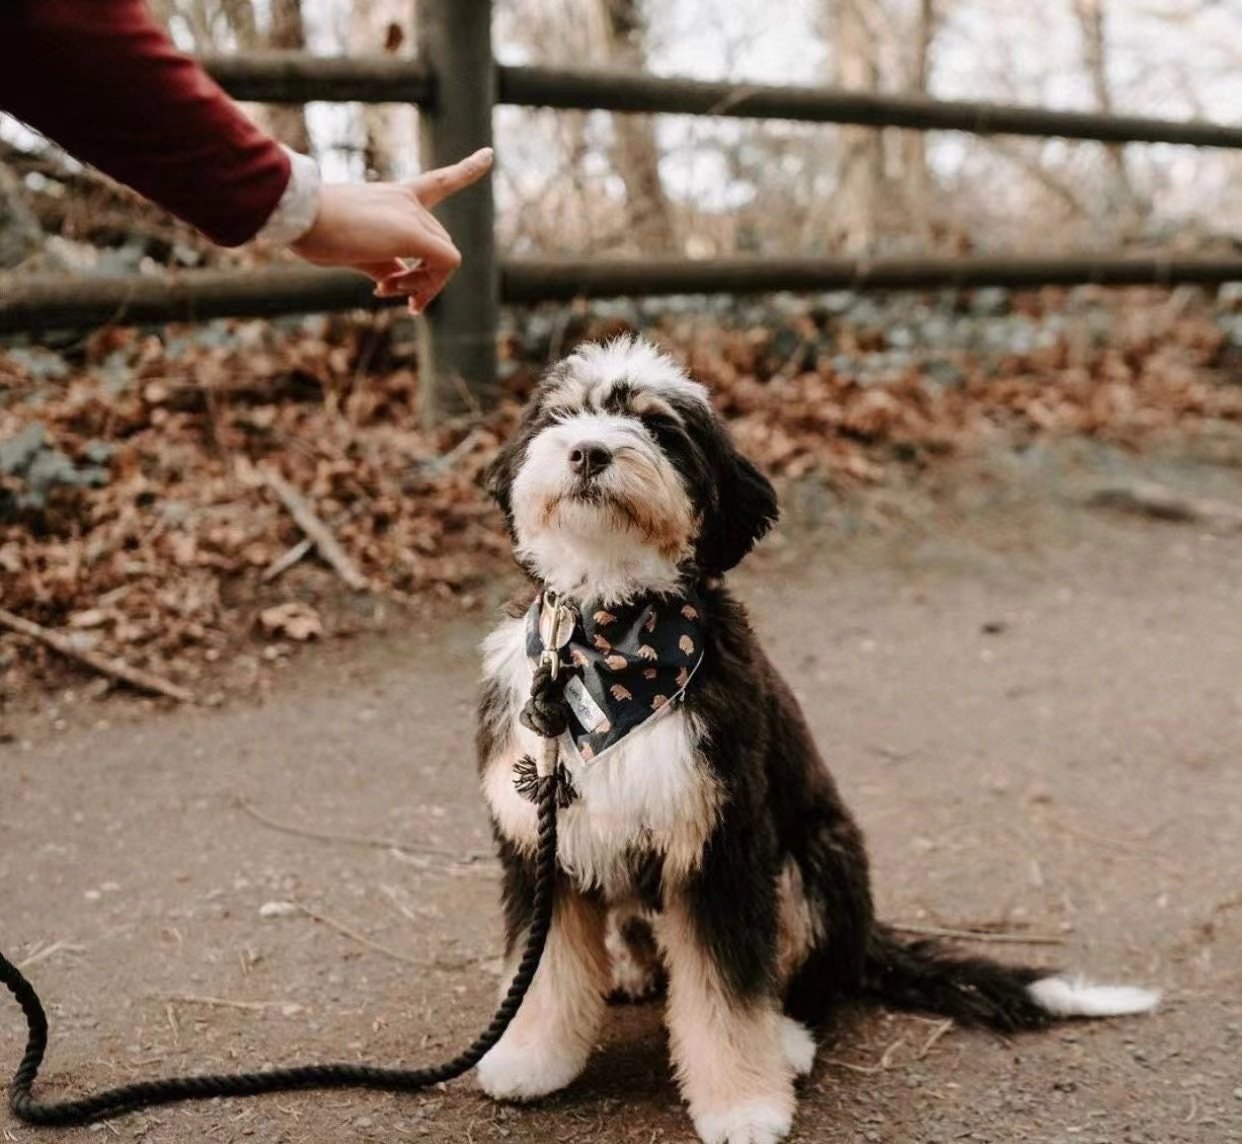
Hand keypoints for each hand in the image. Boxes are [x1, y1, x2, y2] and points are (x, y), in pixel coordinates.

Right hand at [289, 147, 492, 313]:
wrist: (298, 214)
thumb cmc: (317, 231)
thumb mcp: (357, 250)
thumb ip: (386, 266)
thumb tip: (399, 285)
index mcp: (397, 196)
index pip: (440, 181)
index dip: (467, 170)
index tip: (489, 155)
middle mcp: (409, 201)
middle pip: (440, 246)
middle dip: (424, 278)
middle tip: (387, 293)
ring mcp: (412, 214)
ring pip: (444, 258)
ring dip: (422, 285)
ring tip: (385, 290)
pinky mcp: (412, 232)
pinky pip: (445, 265)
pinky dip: (428, 285)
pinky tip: (393, 289)